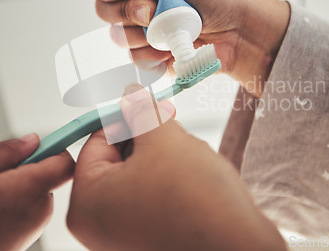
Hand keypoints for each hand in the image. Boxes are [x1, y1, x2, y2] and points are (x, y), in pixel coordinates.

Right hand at [0, 134, 73, 250]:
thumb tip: (32, 140)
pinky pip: (32, 205)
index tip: (42, 142)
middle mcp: (41, 208)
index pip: (65, 162)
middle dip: (29, 166)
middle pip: (51, 173)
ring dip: (20, 184)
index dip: (55, 148)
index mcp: (30, 189)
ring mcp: (38, 223)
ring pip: (39, 189)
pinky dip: (17, 200)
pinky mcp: (31, 233)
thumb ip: (6, 152)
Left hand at [67, 84, 285, 250]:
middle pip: (117, 160)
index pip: (95, 143)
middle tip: (171, 127)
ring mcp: (125, 236)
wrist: (240, 249)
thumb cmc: (198, 202)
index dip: (124, 117)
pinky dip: (170, 181)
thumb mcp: (164, 140)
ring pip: (139, 175)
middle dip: (146, 139)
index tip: (145, 104)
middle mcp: (100, 226)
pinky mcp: (150, 240)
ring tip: (189, 161)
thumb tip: (129, 93)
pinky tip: (194, 181)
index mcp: (88, 204)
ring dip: (162, 158)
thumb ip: (141, 112)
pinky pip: (153, 196)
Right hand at [79, 0, 290, 96]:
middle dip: (126, 11)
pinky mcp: (155, 51)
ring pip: (117, 35)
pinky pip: (135, 58)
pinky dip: (153, 54)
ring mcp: (148, 27)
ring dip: (143, 34)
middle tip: (150, 10)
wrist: (242, 31)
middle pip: (103, 7)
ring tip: (170, 28)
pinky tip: (171, 48)